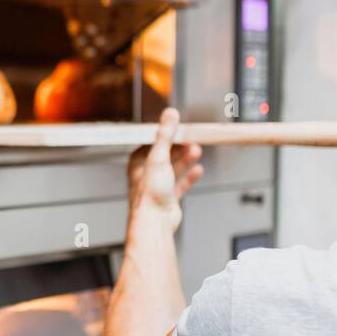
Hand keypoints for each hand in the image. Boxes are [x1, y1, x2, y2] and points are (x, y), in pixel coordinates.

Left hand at [127, 108, 203, 231]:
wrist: (154, 222)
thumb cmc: (150, 194)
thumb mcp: (159, 157)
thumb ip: (165, 135)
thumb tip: (170, 113)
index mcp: (137, 162)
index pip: (153, 142)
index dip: (167, 134)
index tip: (179, 125)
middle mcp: (145, 174)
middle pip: (165, 155)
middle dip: (179, 146)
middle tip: (192, 137)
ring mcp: (157, 186)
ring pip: (173, 168)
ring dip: (185, 159)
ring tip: (197, 150)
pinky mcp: (167, 198)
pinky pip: (180, 184)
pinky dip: (189, 177)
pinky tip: (198, 170)